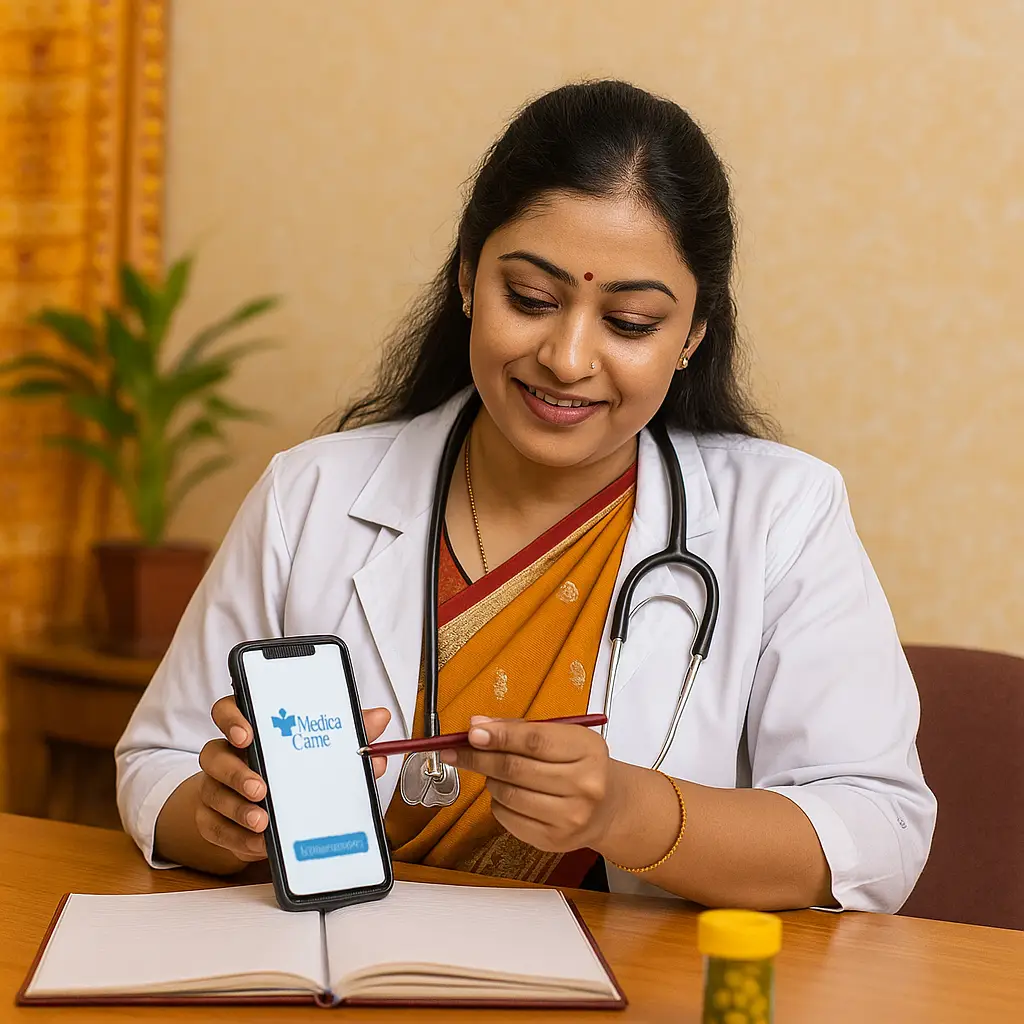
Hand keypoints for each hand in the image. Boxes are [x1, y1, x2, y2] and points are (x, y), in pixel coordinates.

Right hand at [196, 696, 390, 861]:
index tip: (248, 733)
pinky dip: (238, 839)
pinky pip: (216, 829)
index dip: (232, 719)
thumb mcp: (321, 747)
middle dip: (235, 772)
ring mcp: (214, 788)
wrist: (265, 805)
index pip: (227, 711)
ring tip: (264, 821)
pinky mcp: (210, 820)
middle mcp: (226, 755)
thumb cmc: (291, 767)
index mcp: (250, 728)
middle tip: (260, 787)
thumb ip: (348, 732)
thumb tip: (380, 718)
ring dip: (238, 809)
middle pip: (213, 754)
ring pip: (213, 794)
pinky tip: (261, 844)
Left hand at [440, 716, 621, 851]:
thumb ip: (520, 728)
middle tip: (458, 750)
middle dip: (480, 757)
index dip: (500, 736)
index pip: (535, 741)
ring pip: (508, 795)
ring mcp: (570, 817)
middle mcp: (584, 785)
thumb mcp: (562, 737)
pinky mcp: (554, 840)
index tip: (472, 732)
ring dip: (489, 780)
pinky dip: (497, 802)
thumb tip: (477, 726)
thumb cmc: (580, 765)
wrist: (609, 807)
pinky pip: (508, 818)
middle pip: (516, 769)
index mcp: (588, 750)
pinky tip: (505, 793)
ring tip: (491, 772)